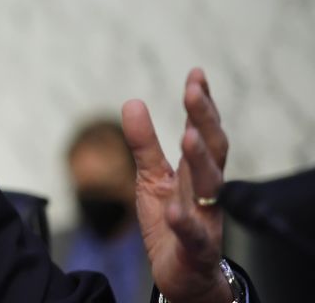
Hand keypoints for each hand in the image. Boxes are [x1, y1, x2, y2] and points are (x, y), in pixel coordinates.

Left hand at [122, 68, 231, 302]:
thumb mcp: (151, 177)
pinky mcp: (196, 247)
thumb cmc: (171, 219)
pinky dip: (185, 222)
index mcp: (196, 170)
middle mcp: (207, 190)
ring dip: (200, 160)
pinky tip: (173, 210)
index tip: (196, 73)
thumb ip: (144, 143)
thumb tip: (132, 102)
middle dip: (204, 120)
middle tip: (193, 91)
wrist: (182, 272)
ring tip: (188, 135)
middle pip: (213, 150)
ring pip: (210, 186)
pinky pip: (193, 234)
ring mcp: (206, 217)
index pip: (203, 131)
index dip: (202, 104)